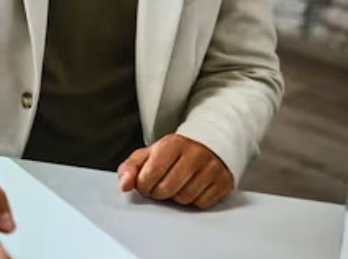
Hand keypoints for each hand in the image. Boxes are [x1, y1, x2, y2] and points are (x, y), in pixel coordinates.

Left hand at [117, 134, 233, 208]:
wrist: (208, 145)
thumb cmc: (174, 153)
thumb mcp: (149, 154)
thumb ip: (131, 167)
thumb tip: (124, 185)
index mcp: (173, 144)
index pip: (151, 173)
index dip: (143, 184)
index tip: (144, 182)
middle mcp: (195, 155)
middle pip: (167, 188)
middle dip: (158, 192)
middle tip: (159, 186)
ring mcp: (211, 169)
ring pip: (185, 198)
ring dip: (175, 197)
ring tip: (175, 186)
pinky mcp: (223, 182)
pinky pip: (202, 203)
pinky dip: (192, 201)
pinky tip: (191, 189)